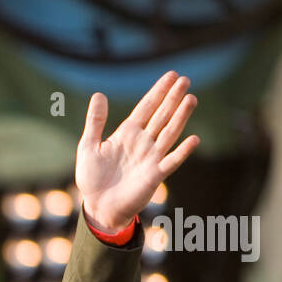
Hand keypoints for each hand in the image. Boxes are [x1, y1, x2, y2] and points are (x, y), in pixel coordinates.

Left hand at [76, 71, 199, 233]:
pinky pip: (171, 161)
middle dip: (173, 98)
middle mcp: (142, 142)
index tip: (172, 75)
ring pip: (169, 132)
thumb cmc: (92, 179)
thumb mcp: (88, 147)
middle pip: (161, 115)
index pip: (146, 107)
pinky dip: (182, 151)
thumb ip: (95, 122)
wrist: (97, 207)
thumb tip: (99, 94)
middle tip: (185, 80)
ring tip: (191, 98)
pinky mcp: (155, 175)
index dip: (158, 91)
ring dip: (180, 116)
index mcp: (127, 133)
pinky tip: (193, 139)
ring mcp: (151, 157)